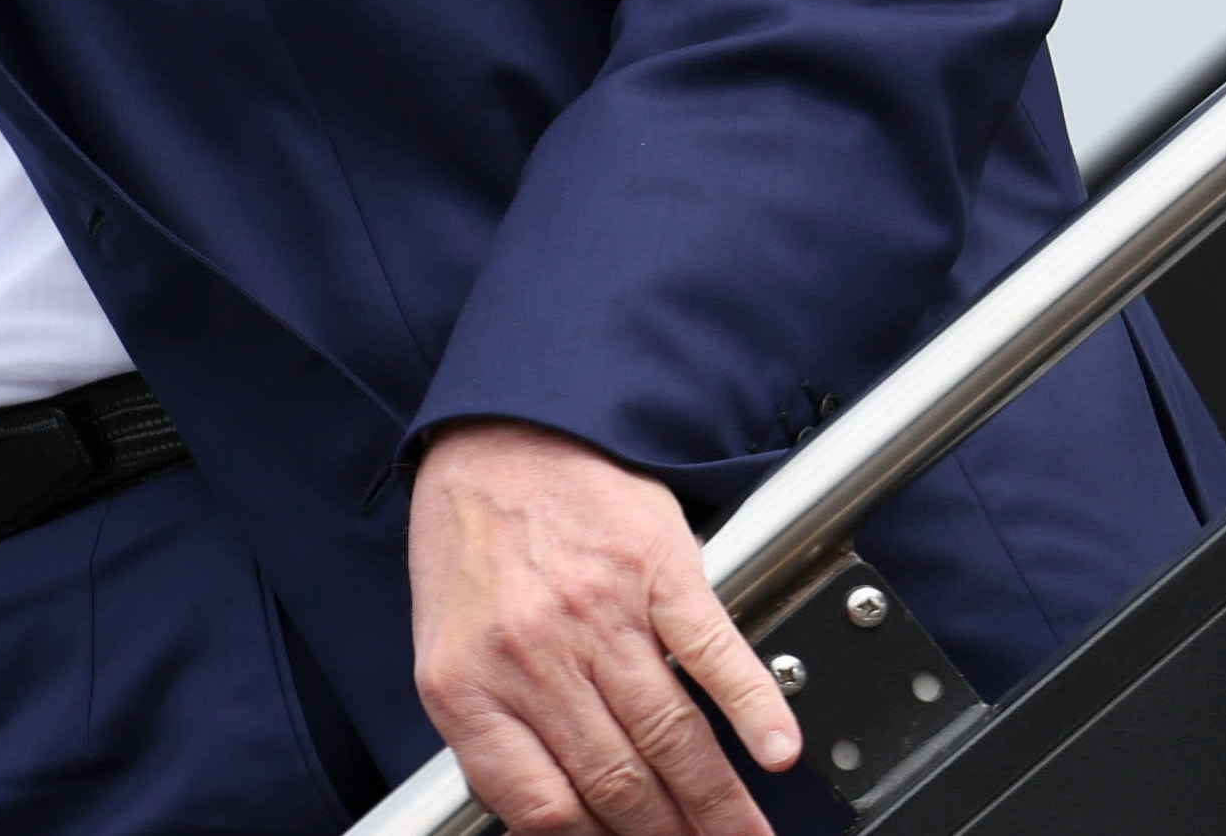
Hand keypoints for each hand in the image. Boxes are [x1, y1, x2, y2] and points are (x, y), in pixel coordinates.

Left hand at [406, 418, 800, 835]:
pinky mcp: (657, 568)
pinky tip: (777, 749)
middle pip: (617, 783)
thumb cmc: (474, 536)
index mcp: (469, 686)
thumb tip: (548, 815)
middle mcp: (532, 656)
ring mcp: (599, 613)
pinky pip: (712, 652)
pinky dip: (753, 707)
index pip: (543, 808)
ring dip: (716, 802)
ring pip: (669, 735)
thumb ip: (491, 727)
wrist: (505, 427)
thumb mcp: (447, 643)